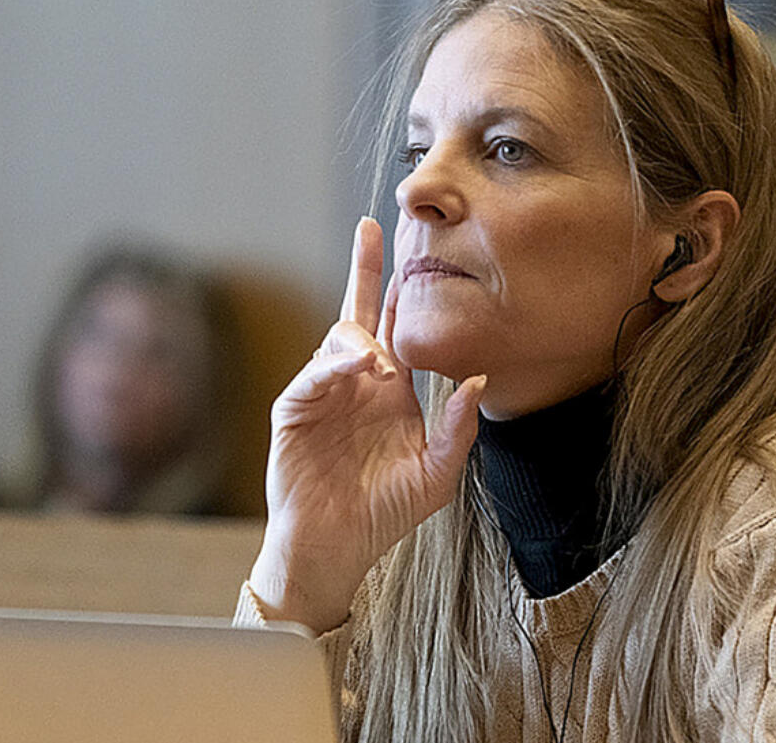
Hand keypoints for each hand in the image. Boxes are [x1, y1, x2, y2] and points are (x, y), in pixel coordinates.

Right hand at [248, 217, 485, 632]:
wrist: (337, 548)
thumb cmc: (386, 511)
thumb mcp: (436, 473)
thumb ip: (458, 428)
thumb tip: (479, 377)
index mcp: (392, 391)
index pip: (400, 331)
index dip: (406, 293)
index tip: (418, 251)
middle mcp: (358, 382)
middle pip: (361, 313)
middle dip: (365, 269)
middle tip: (371, 227)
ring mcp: (324, 392)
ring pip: (338, 339)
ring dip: (363, 340)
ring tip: (383, 366)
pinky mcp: (296, 411)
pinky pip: (314, 375)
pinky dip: (336, 366)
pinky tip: (361, 369)